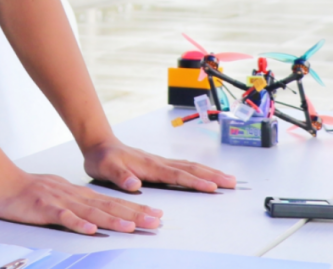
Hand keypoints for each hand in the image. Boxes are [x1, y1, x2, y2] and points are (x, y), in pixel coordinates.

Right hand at [0, 171, 163, 234]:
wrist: (4, 182)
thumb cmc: (30, 191)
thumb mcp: (60, 196)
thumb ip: (78, 205)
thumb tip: (96, 216)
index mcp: (79, 194)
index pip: (112, 202)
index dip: (135, 208)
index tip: (155, 214)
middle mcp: (75, 196)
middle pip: (109, 206)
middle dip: (134, 215)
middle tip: (156, 222)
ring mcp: (61, 201)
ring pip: (91, 212)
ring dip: (113, 220)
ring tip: (132, 227)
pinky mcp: (45, 208)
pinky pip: (63, 218)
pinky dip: (78, 223)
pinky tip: (90, 230)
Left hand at [83, 138, 235, 193]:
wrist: (99, 145)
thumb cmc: (102, 158)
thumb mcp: (105, 168)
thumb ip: (120, 176)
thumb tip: (133, 184)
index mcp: (149, 165)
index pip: (177, 174)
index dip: (195, 181)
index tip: (212, 187)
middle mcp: (158, 162)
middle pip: (190, 168)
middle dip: (212, 175)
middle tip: (232, 182)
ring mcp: (160, 162)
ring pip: (190, 166)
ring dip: (209, 172)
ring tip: (228, 179)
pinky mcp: (158, 164)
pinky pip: (183, 167)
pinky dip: (198, 171)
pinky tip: (206, 175)